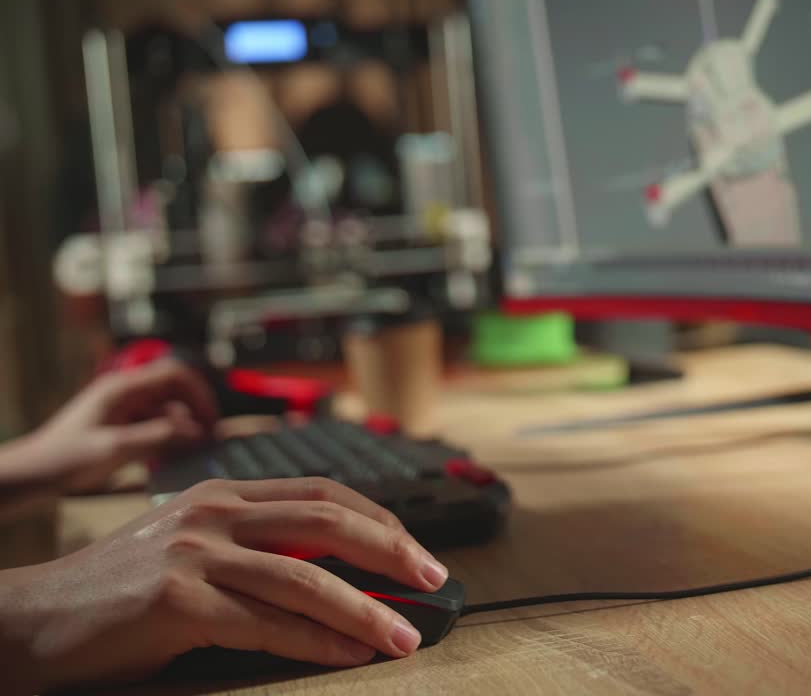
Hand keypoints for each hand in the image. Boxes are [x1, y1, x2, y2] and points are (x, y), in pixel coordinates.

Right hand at [0, 477, 449, 693]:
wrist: (30, 619)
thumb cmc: (117, 594)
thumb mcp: (191, 550)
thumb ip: (254, 551)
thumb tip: (336, 578)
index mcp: (222, 494)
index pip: (322, 492)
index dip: (379, 517)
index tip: (416, 548)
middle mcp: (213, 512)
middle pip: (328, 521)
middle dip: (392, 550)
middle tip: (435, 579)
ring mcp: (193, 553)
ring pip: (305, 577)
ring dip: (366, 609)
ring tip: (404, 634)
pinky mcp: (175, 601)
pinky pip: (266, 623)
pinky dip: (317, 641)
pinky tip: (349, 654)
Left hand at [27, 357, 219, 492]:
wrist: (33, 474)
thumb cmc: (68, 459)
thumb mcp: (116, 448)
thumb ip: (160, 436)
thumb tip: (200, 433)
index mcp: (124, 388)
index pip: (176, 375)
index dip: (200, 395)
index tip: (211, 423)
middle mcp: (127, 392)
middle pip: (176, 391)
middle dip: (196, 412)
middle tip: (209, 441)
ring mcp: (125, 407)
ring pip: (168, 409)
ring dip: (184, 428)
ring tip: (193, 453)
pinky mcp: (123, 424)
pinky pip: (156, 423)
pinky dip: (169, 437)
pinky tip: (172, 457)